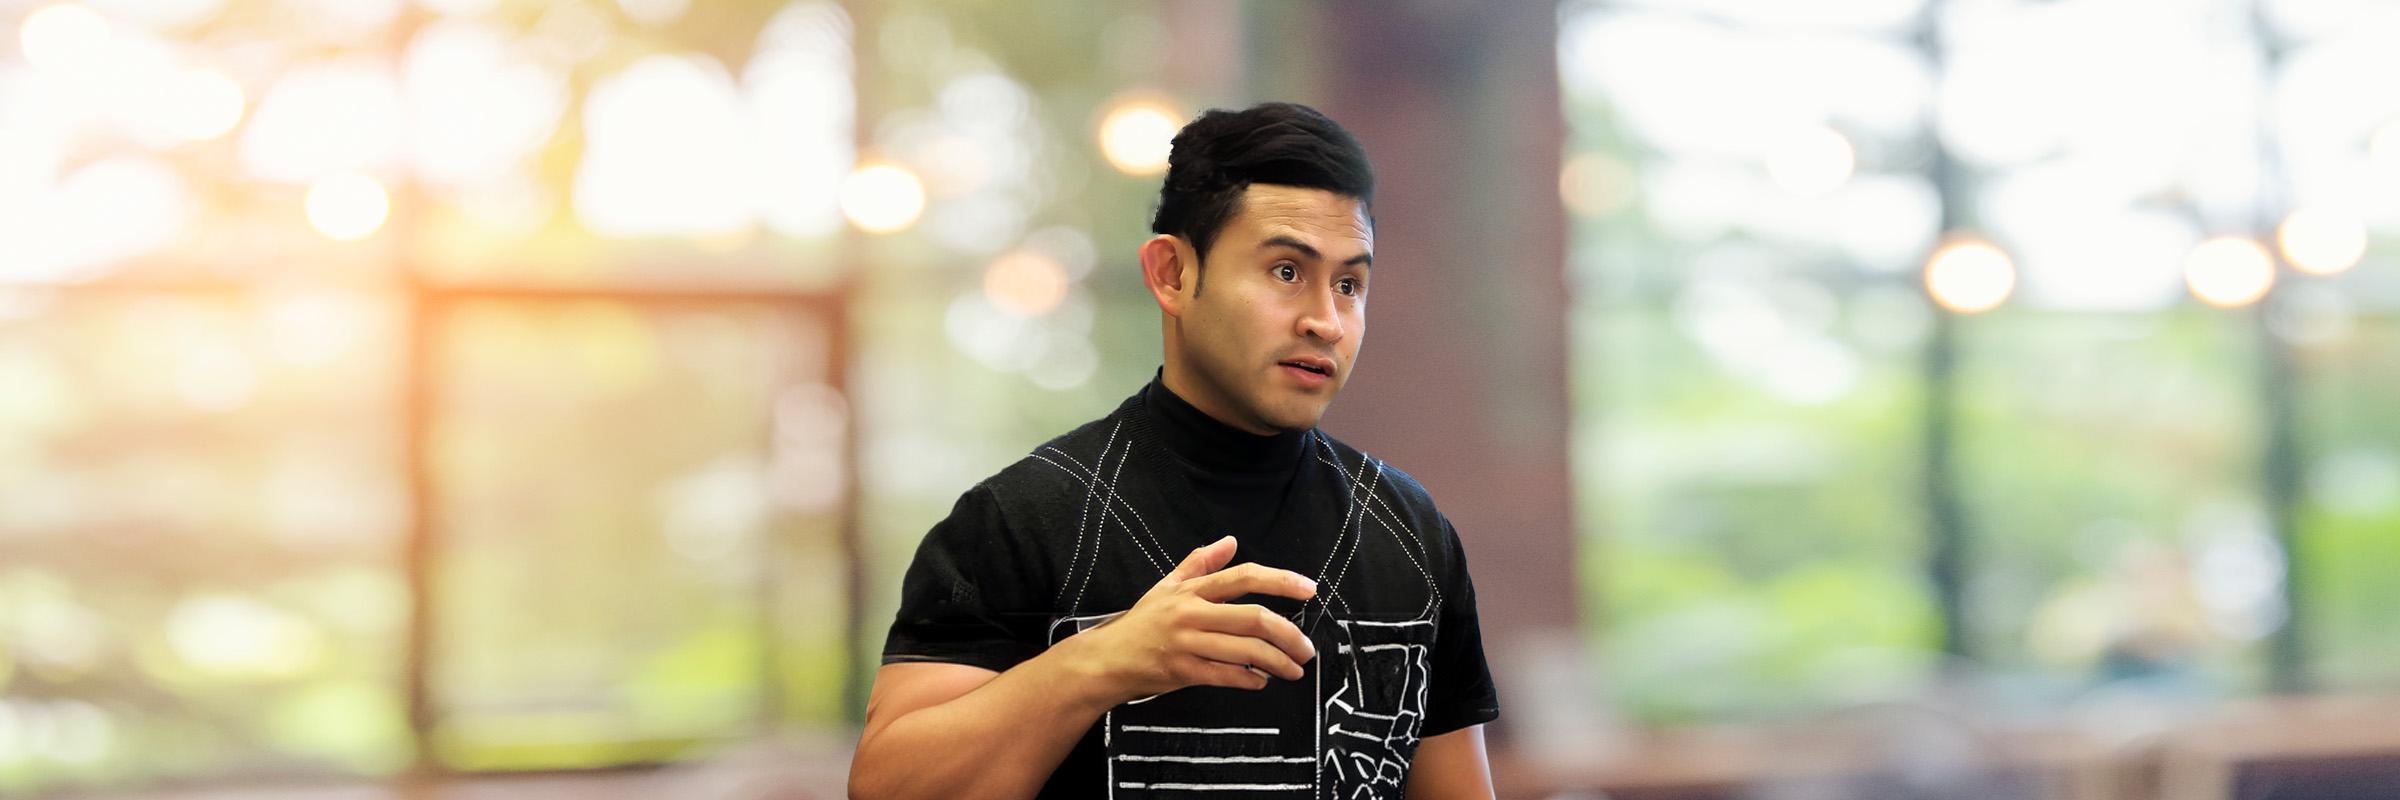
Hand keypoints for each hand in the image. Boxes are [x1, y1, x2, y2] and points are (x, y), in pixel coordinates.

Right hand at [1064, 535, 1318, 705]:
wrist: (1108, 659)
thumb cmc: (1142, 622)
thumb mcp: (1167, 586)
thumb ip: (1200, 563)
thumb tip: (1230, 541)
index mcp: (1192, 590)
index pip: (1243, 577)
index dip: (1281, 581)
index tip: (1310, 589)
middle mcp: (1191, 613)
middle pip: (1253, 617)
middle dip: (1289, 634)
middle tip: (1307, 649)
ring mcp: (1187, 643)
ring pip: (1245, 650)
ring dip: (1278, 662)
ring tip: (1294, 669)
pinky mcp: (1183, 671)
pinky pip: (1226, 675)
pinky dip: (1250, 679)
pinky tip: (1262, 681)